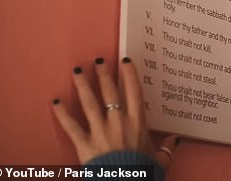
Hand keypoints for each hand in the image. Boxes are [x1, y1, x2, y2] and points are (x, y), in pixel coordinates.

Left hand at [51, 57, 177, 168]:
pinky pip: (71, 126)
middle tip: (98, 61)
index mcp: (137, 123)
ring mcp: (100, 132)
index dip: (129, 74)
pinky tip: (55, 102)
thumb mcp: (160, 160)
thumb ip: (166, 148)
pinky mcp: (85, 144)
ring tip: (77, 71)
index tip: (125, 62)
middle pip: (109, 92)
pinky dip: (62, 114)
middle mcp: (118, 122)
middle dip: (103, 74)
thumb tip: (175, 140)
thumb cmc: (143, 172)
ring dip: (83, 85)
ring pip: (89, 103)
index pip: (133, 92)